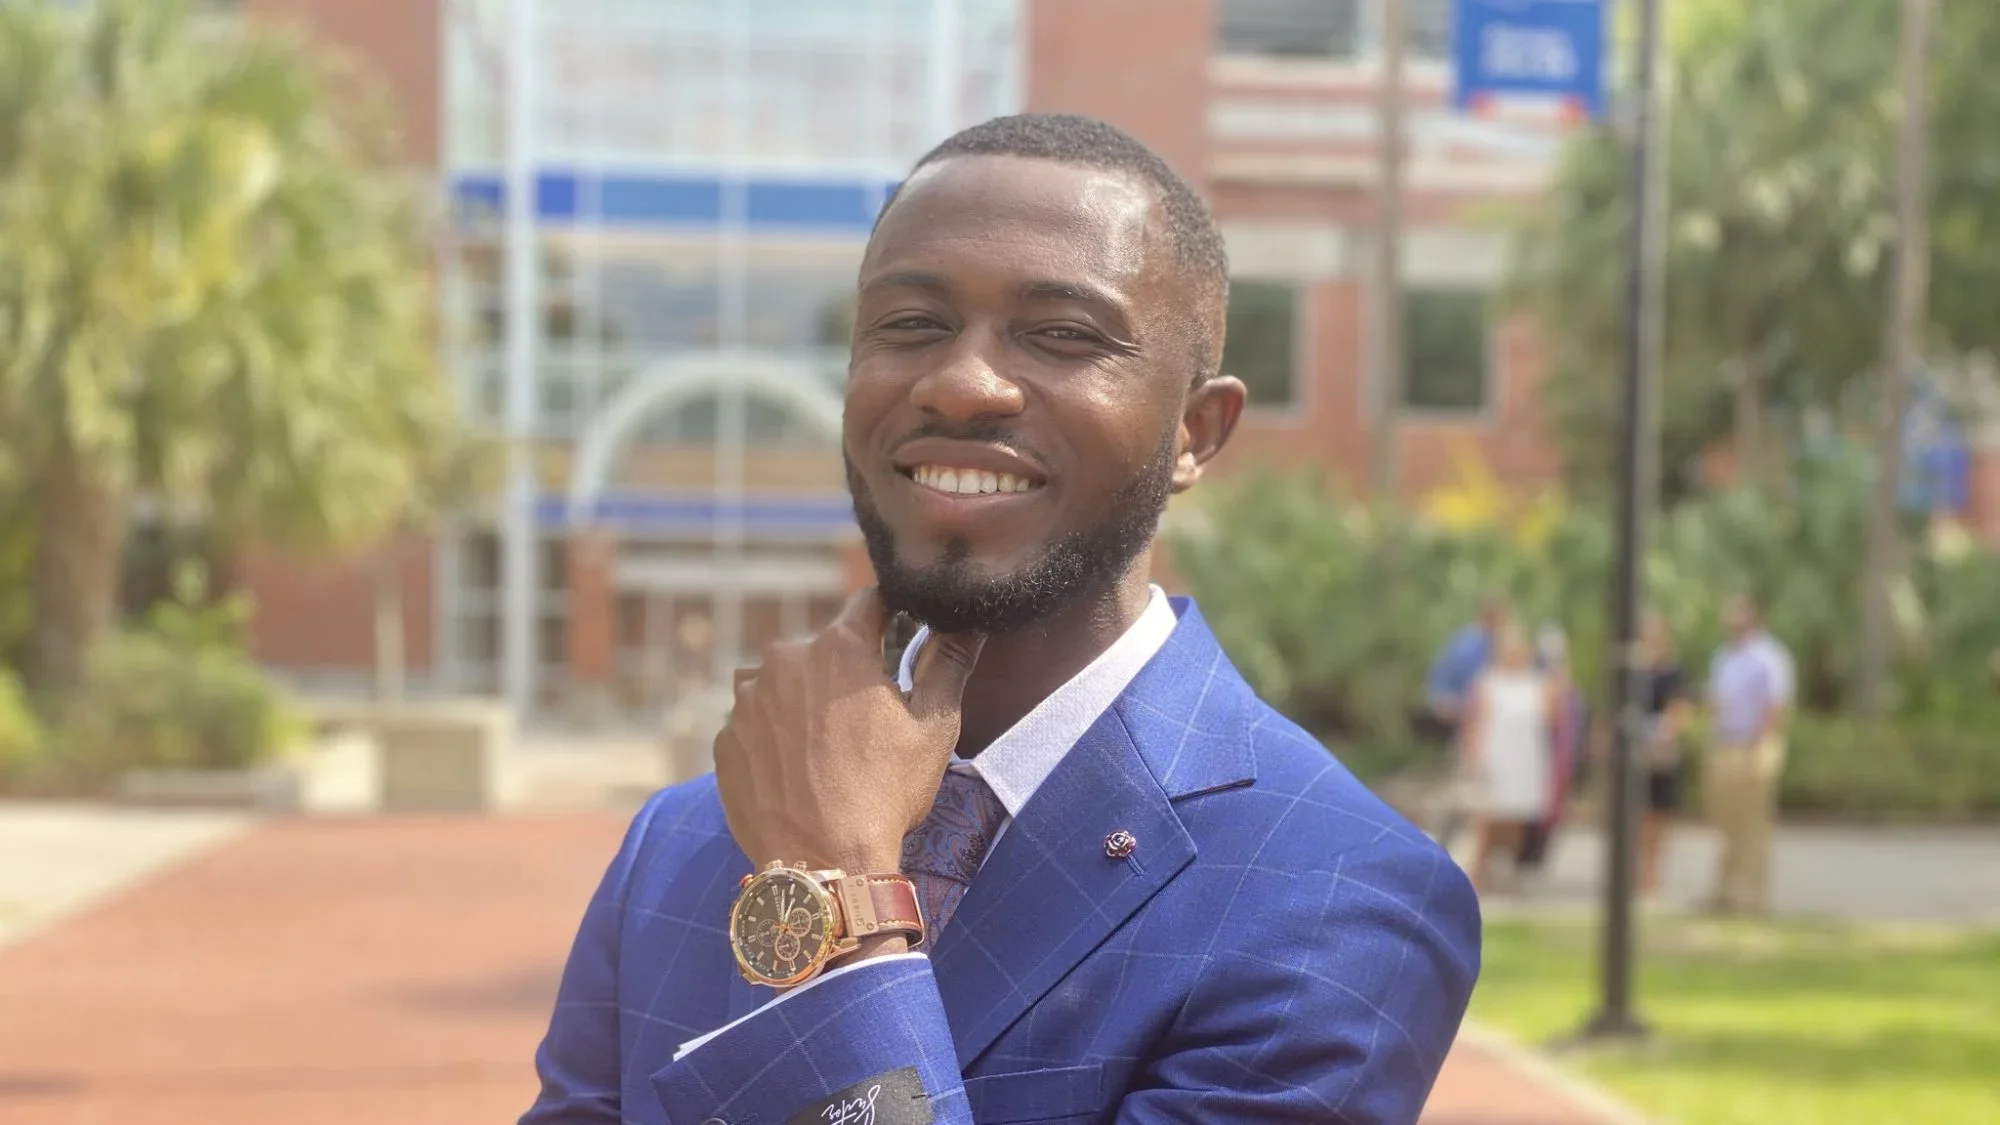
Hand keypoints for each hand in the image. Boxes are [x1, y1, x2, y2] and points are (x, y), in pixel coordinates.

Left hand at [712, 588, 985, 876]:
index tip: (899, 628)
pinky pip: (752, 725)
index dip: (890, 613)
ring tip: (826, 751)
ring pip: (781, 685)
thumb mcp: (934, 726)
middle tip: (865, 721)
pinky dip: (772, 739)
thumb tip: (969, 622)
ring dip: (801, 703)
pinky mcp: (725, 740)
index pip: (869, 602)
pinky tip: (796, 773)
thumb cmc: (886, 792)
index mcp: (840, 647)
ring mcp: (746, 702)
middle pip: (821, 650)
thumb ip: (950, 662)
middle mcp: (784, 661)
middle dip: (842, 673)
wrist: (823, 863)